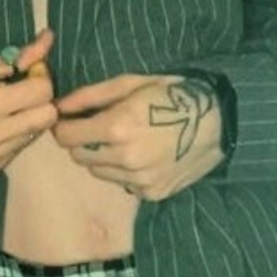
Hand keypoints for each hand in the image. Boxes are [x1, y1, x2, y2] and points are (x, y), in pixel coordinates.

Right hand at [0, 28, 56, 182]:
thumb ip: (13, 59)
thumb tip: (47, 40)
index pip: (43, 92)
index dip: (40, 78)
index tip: (27, 75)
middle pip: (47, 117)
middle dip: (40, 101)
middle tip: (21, 93)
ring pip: (34, 135)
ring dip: (26, 120)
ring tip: (3, 111)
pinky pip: (15, 151)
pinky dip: (11, 137)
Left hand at [53, 72, 222, 201]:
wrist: (219, 121)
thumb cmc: (172, 94)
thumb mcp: (130, 83)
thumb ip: (90, 96)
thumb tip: (58, 107)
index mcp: (116, 127)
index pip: (67, 137)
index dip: (65, 128)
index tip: (72, 122)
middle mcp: (125, 158)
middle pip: (80, 157)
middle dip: (83, 143)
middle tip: (101, 130)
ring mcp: (139, 180)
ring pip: (100, 173)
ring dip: (104, 159)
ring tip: (127, 142)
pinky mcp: (152, 193)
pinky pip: (124, 184)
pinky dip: (126, 172)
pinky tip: (145, 156)